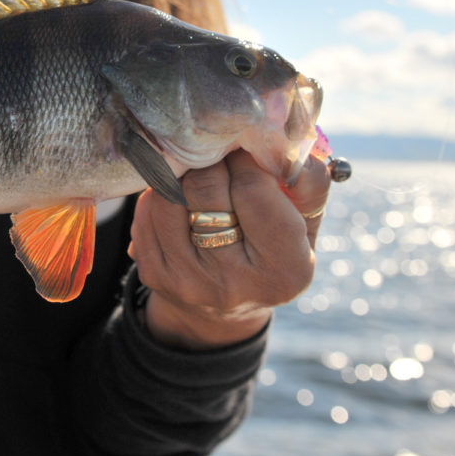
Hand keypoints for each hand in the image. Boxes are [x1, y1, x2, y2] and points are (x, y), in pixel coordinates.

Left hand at [128, 149, 330, 349]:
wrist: (225, 311)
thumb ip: (308, 183)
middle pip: (204, 187)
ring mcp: (188, 282)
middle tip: (219, 155)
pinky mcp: (154, 275)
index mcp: (284, 270)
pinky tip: (179, 198)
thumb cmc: (272, 251)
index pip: (253, 191)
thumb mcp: (305, 224)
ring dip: (183, 173)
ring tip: (199, 173)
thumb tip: (290, 144)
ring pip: (168, 194)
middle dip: (211, 160)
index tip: (245, 149)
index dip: (246, 160)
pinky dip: (160, 194)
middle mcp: (234, 283)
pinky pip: (146, 211)